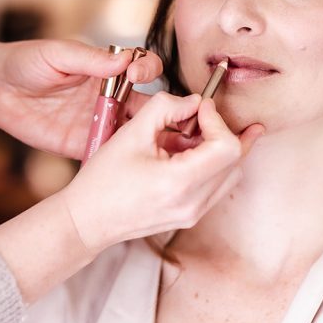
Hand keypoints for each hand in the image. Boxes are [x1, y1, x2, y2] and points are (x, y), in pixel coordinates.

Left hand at [0, 39, 162, 157]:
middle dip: (166, 112)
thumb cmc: (26, 62)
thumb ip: (89, 58)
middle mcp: (111, 97)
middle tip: (169, 119)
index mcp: (108, 70)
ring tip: (156, 148)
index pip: (143, 68)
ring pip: (136, 133)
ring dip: (148, 140)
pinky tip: (125, 166)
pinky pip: (108, 154)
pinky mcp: (84, 144)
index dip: (148, 70)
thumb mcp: (56, 54)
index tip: (136, 74)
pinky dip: (120, 162)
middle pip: (149, 106)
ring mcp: (99, 122)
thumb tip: (124, 60)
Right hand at [61, 91, 264, 252]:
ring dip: (216, 147)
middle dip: (221, 130)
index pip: (227, 147)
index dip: (218, 120)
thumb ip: (166, 107)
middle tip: (200, 115)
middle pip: (235, 160)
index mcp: (179, 183)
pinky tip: (184, 151)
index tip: (200, 107)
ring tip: (188, 134)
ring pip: (230, 173)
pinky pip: (216, 184)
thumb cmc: (103, 180)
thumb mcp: (131, 133)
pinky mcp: (191, 216)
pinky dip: (208, 163)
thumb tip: (195, 101)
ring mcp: (194, 214)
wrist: (87, 220)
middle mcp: (193, 204)